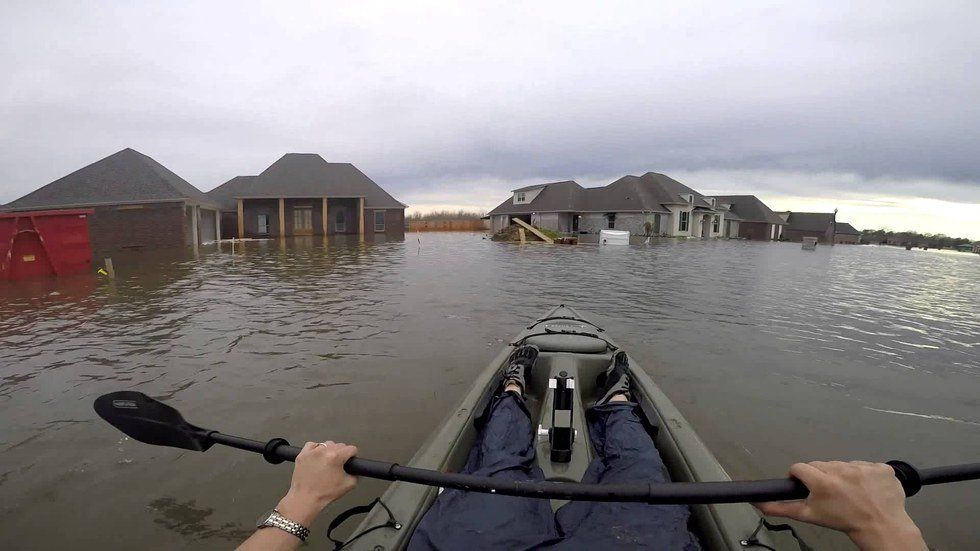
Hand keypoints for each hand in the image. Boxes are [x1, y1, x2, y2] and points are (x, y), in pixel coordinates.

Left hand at [276, 441, 357, 525]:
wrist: (306, 498)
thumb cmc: (323, 493)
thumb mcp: (349, 485)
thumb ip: (356, 473)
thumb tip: (356, 469)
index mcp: (336, 457)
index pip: (351, 448)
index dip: (353, 455)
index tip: (351, 459)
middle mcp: (323, 451)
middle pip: (339, 445)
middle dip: (341, 453)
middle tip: (338, 465)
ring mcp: (312, 452)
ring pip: (326, 444)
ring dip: (329, 451)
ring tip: (327, 462)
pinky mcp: (302, 455)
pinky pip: (312, 445)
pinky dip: (315, 449)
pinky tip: (317, 458)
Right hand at [755, 461, 925, 550]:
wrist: (880, 527)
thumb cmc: (844, 521)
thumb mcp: (810, 515)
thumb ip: (781, 507)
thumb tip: (758, 503)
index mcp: (822, 481)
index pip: (800, 467)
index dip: (800, 476)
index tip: (806, 484)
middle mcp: (842, 470)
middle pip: (822, 465)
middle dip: (823, 476)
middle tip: (830, 492)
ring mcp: (863, 467)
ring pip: (844, 464)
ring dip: (844, 475)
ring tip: (851, 491)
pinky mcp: (881, 467)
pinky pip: (867, 465)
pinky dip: (866, 475)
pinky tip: (867, 488)